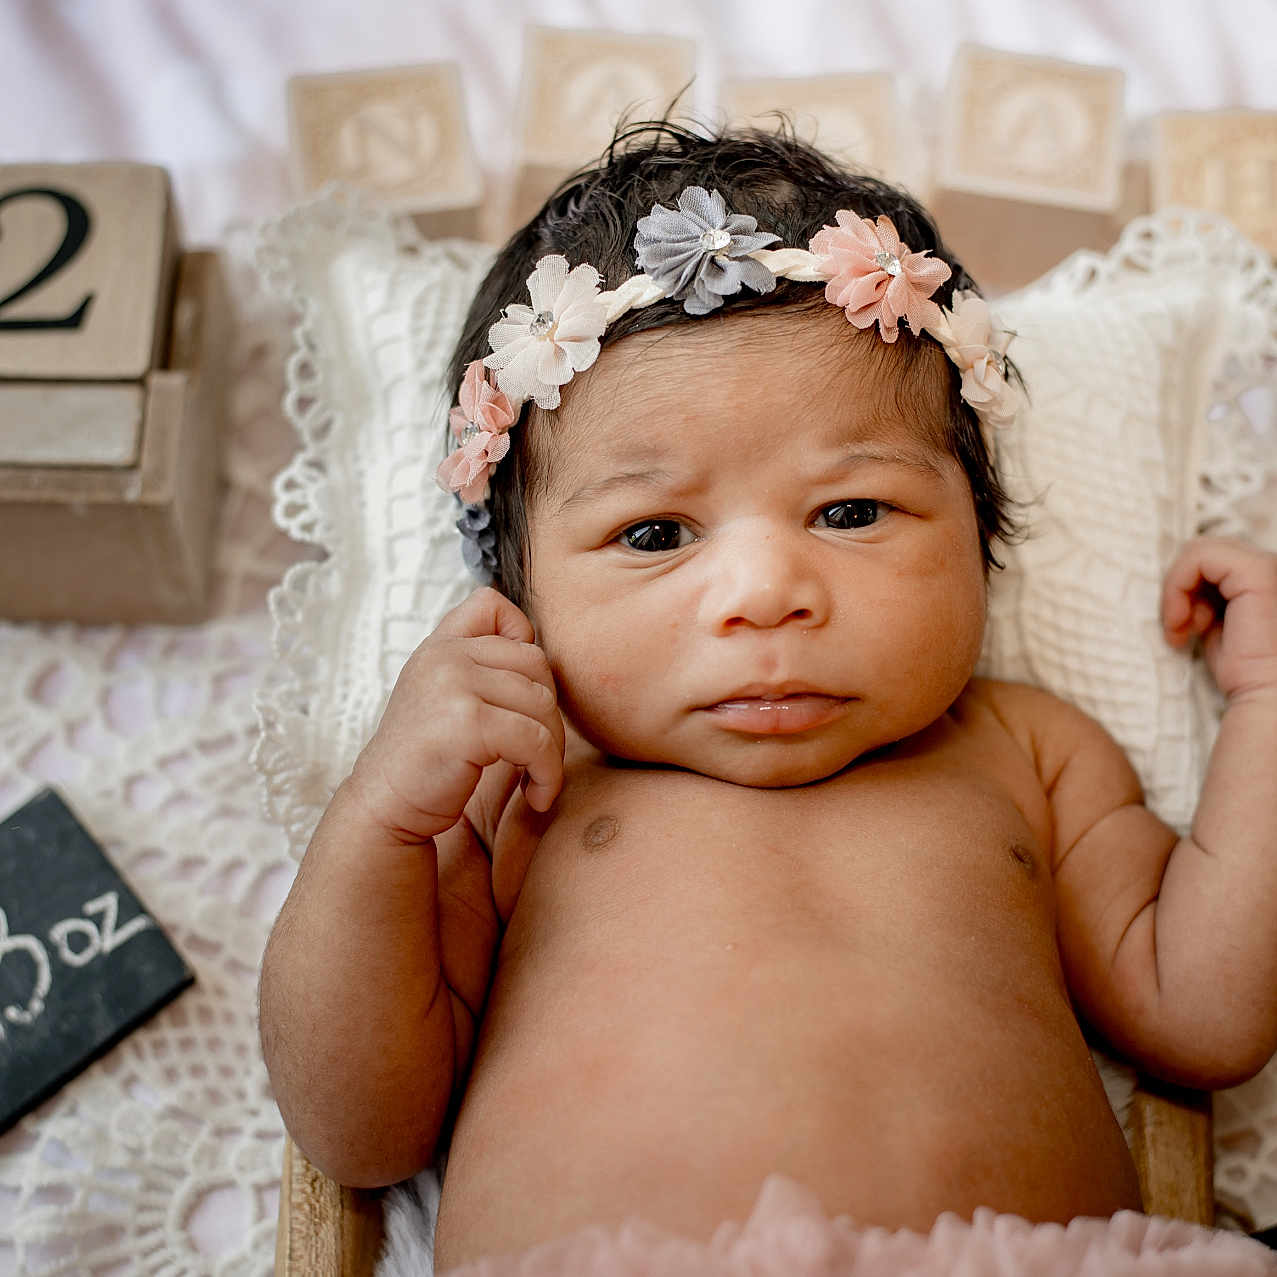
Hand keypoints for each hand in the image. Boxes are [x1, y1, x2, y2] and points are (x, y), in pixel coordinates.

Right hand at [348, 587, 564, 842]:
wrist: (386, 809)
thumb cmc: (427, 762)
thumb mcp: (443, 697)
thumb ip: (478, 666)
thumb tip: (536, 643)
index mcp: (439, 647)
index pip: (492, 606)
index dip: (521, 638)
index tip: (517, 694)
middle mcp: (444, 657)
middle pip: (536, 663)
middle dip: (549, 713)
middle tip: (538, 754)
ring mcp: (453, 684)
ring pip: (542, 704)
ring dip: (553, 751)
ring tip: (537, 779)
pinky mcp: (467, 723)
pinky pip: (536, 741)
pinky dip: (548, 773)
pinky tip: (536, 794)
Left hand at [1162, 536, 1276, 700]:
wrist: (1266, 695)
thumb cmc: (1244, 669)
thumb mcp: (1216, 623)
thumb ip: (1206, 596)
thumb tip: (1179, 582)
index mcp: (1261, 578)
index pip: (1211, 560)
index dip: (1187, 589)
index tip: (1184, 628)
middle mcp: (1269, 565)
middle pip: (1203, 553)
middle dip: (1181, 589)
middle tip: (1180, 628)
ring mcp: (1267, 565)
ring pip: (1197, 550)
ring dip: (1176, 591)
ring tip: (1182, 628)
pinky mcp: (1257, 572)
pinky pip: (1197, 557)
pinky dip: (1176, 587)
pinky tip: (1182, 622)